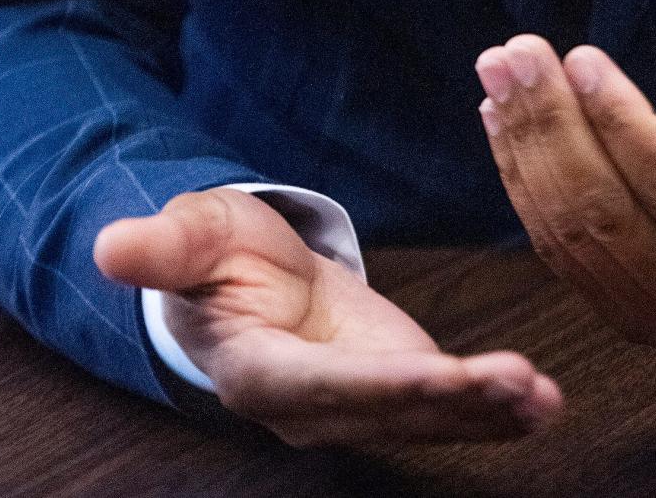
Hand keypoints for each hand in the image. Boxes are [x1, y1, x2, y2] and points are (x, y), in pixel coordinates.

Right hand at [94, 188, 561, 446]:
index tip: (432, 376)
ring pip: (428, 419)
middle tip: (519, 386)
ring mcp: (361, 403)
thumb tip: (110, 245)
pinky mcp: (398, 386)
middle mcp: (316, 405)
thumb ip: (162, 249)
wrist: (247, 275)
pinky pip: (449, 405)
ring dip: (488, 412)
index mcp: (261, 371)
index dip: (376, 388)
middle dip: (455, 403)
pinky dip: (498, 408)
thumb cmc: (212, 253)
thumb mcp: (190, 235)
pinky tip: (544, 403)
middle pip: (389, 412)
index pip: (320, 387)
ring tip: (545, 398)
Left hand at [474, 36, 655, 352]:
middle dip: (551, 129)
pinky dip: (522, 182)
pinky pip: (558, 249)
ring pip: (572, 235)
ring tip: (498, 72)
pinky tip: (500, 121)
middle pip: (609, 217)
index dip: (625, 127)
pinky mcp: (619, 309)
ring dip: (524, 149)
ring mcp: (655, 319)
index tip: (582, 59)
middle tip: (515, 54)